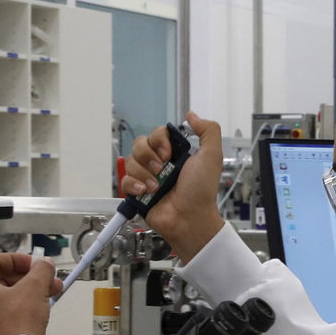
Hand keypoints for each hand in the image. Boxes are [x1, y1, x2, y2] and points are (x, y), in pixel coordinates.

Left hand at [0, 253, 61, 334]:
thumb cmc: (19, 322)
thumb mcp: (34, 287)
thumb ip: (41, 270)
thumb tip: (45, 263)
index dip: (17, 259)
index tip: (34, 263)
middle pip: (5, 277)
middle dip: (30, 275)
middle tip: (47, 275)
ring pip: (12, 292)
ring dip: (33, 287)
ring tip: (54, 288)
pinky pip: (13, 307)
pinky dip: (28, 301)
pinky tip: (46, 301)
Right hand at [122, 111, 226, 262]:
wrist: (190, 219)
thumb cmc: (201, 190)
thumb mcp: (212, 156)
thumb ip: (208, 131)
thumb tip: (192, 116)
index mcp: (174, 153)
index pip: (156, 134)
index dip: (159, 140)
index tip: (168, 153)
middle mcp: (159, 163)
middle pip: (139, 144)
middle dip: (148, 156)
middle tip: (161, 170)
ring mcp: (146, 178)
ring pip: (131, 162)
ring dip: (143, 174)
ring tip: (156, 187)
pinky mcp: (137, 193)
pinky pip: (124, 181)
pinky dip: (133, 185)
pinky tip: (145, 192)